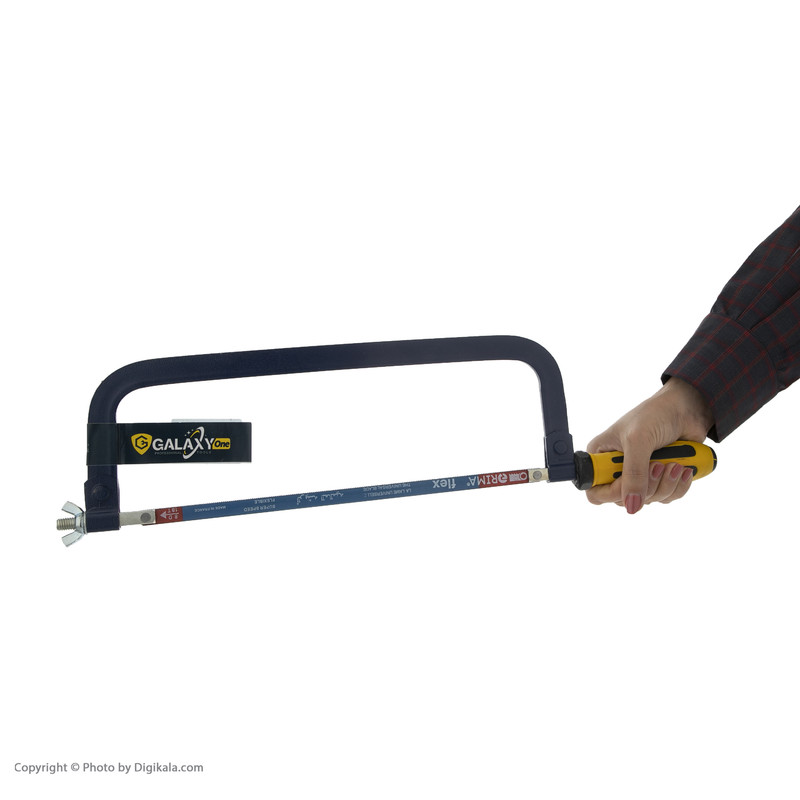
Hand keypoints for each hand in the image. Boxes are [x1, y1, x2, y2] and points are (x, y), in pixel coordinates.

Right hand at [585, 378, 713, 513]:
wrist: (688, 407)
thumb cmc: (656, 414)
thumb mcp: (638, 441)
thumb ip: (633, 475)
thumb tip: (632, 506)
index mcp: (602, 457)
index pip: (596, 491)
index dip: (612, 493)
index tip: (629, 482)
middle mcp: (618, 469)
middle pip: (625, 499)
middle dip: (648, 486)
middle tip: (659, 464)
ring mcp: (640, 475)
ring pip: (649, 500)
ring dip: (667, 484)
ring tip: (675, 464)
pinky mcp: (661, 478)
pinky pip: (667, 497)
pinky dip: (678, 486)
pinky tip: (684, 468)